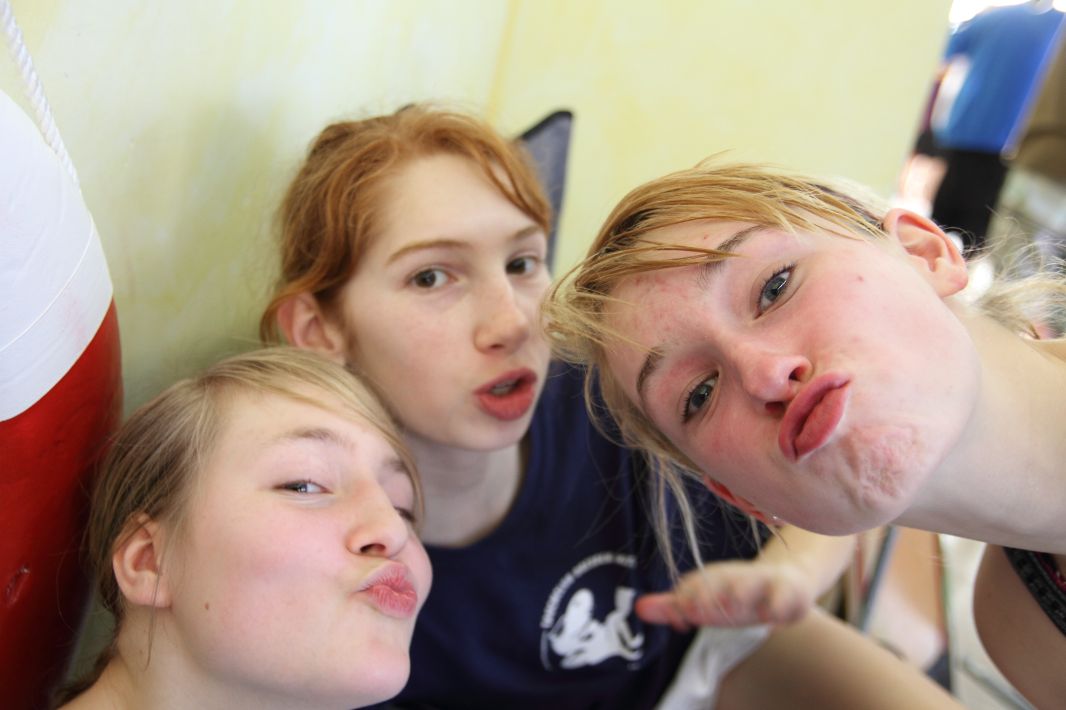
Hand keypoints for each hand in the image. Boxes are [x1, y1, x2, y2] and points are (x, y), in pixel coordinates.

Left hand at [635, 559, 815, 630]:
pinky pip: (787, 598)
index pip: (693, 585)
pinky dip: (780, 606)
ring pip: (753, 584)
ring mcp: (764, 583)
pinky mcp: (790, 593)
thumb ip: (674, 606)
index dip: (683, 601)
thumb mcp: (707, 600)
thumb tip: (639, 609)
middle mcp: (736, 576)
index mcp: (714, 577)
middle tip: (697, 614)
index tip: (679, 621)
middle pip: (720, 581)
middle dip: (708, 595)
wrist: (788, 579)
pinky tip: (771, 619)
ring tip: (731, 607)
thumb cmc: (739, 594)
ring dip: (741, 592)